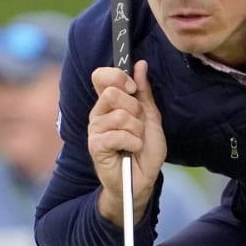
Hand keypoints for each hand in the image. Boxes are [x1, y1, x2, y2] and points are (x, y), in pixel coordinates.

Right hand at [88, 59, 165, 226]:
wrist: (142, 180)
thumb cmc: (145, 151)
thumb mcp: (150, 116)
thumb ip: (144, 92)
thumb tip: (140, 64)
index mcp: (108, 104)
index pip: (100, 76)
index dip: (117, 77)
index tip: (133, 89)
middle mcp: (98, 114)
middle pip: (112, 94)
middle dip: (134, 109)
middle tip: (138, 125)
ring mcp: (95, 130)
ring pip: (119, 116)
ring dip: (137, 130)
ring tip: (136, 141)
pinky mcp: (95, 147)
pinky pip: (117, 135)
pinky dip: (133, 142)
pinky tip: (132, 150)